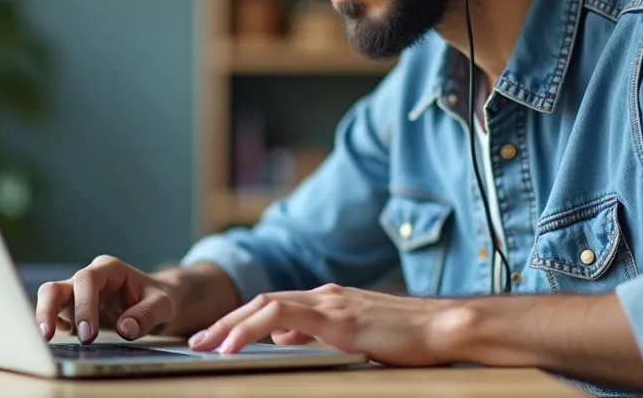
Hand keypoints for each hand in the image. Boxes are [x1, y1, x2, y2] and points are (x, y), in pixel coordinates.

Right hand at [35, 255, 179, 342]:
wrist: (156, 299)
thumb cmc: (158, 298)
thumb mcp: (163, 305)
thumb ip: (147, 314)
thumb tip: (125, 329)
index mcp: (109, 270)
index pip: (87, 281)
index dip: (83, 305)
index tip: (88, 334)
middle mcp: (88, 279)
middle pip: (56, 288)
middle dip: (48, 310)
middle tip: (49, 337)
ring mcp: (77, 294)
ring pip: (49, 299)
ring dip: (44, 319)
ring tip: (46, 341)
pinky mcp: (73, 310)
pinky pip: (54, 315)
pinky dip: (52, 327)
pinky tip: (59, 342)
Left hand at [185, 283, 460, 365]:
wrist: (444, 328)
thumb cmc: (410, 338)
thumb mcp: (357, 337)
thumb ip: (321, 333)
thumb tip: (287, 339)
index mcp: (330, 300)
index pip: (274, 304)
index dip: (241, 320)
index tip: (218, 338)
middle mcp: (326, 295)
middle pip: (261, 301)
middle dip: (226, 322)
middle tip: (198, 342)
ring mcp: (331, 303)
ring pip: (264, 305)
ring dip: (230, 325)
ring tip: (206, 346)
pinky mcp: (337, 318)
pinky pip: (281, 316)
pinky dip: (251, 329)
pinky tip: (234, 346)